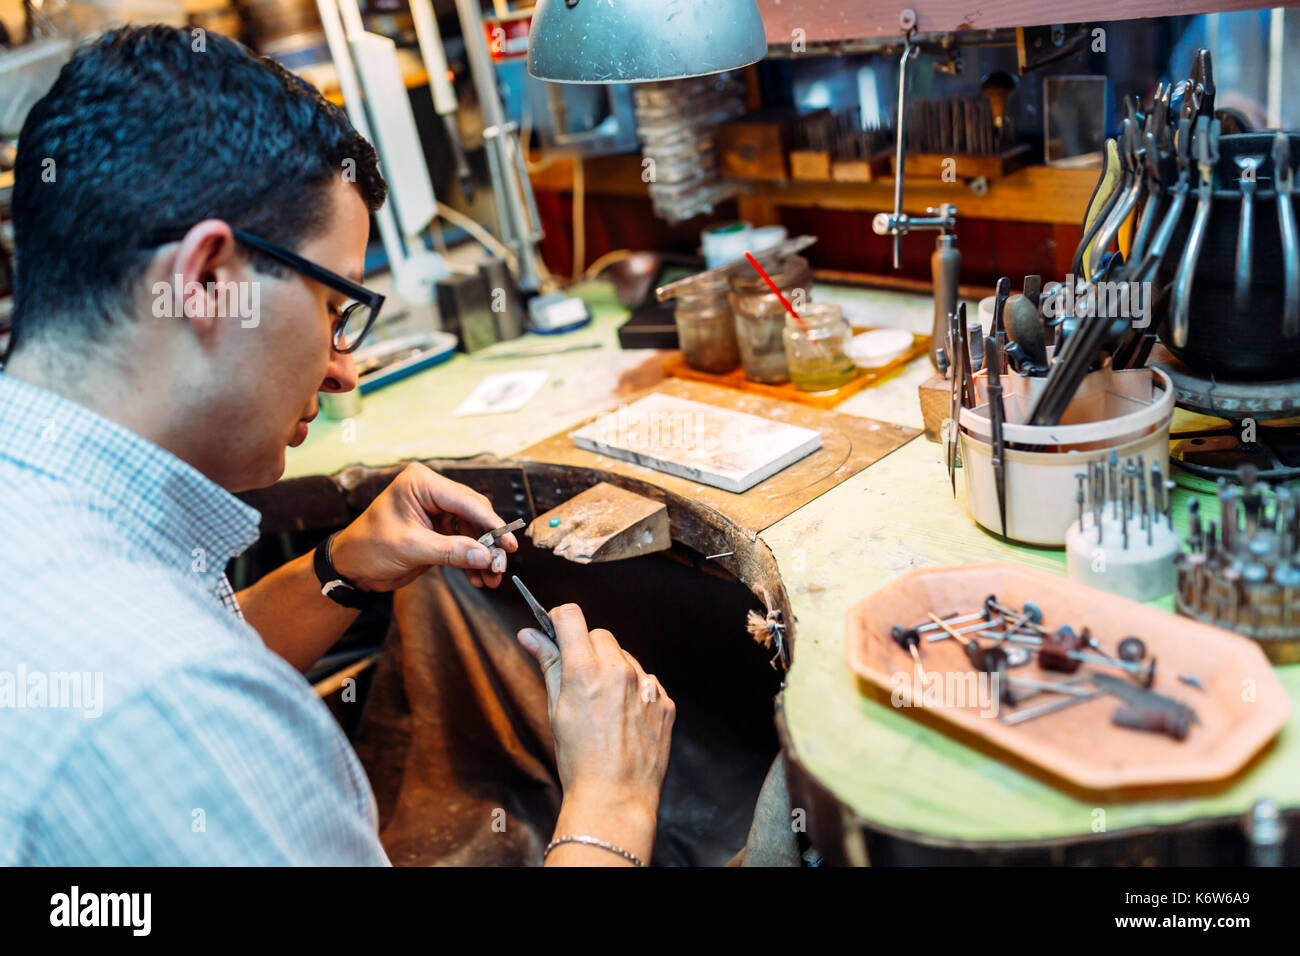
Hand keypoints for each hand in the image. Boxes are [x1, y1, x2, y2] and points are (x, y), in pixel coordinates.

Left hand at [330, 462, 518, 591]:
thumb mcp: (410, 548)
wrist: (350, 568)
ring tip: (491, 577)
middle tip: (500, 565)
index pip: (465, 500)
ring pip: (473, 530)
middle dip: (489, 542)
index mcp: (421, 483)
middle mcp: (432, 492)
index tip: (508, 542)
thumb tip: (486, 556)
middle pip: (474, 514)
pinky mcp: (438, 530)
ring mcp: (437, 511)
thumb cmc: (367, 547)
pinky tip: (478, 576)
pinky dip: (472, 560)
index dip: (490, 523)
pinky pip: (464, 542)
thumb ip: (451, 550)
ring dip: (483, 555)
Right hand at [518, 603, 674, 859]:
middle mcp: (619, 672)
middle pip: (600, 635)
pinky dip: (635, 693)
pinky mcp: (665, 702)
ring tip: (604, 708)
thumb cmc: (578, 759)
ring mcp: (646, 687)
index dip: (560, 619)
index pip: (571, 616)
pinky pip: (646, 683)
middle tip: (579, 678)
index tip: (556, 628)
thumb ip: (548, 665)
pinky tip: (625, 720)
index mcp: (585, 671)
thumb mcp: (556, 710)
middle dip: (587, 649)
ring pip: (625, 658)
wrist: (615, 798)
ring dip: (613, 671)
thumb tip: (529, 635)